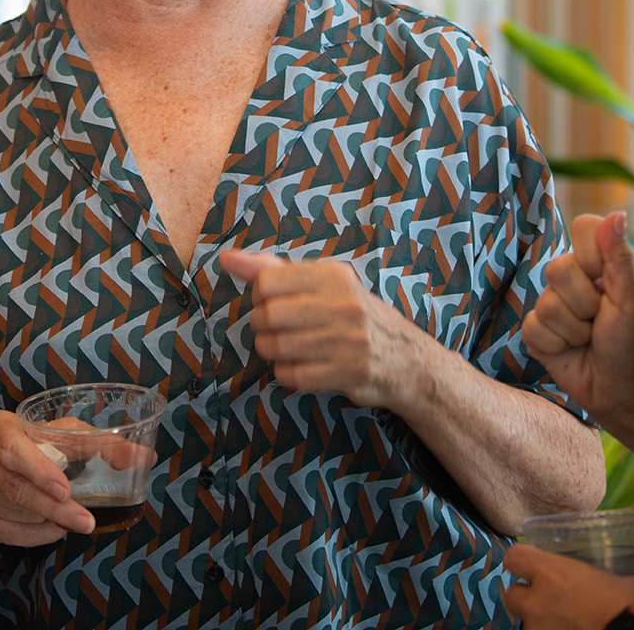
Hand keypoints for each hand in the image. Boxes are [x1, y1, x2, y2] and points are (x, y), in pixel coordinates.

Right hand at [0, 410, 96, 544]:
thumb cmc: (23, 445)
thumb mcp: (49, 431)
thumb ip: (92, 440)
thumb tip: (140, 456)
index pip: (13, 449)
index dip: (38, 470)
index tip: (64, 490)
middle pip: (18, 491)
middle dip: (56, 509)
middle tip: (86, 521)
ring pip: (18, 516)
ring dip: (51, 521)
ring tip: (76, 520)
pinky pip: (11, 535)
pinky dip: (38, 535)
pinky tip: (54, 529)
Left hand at [220, 245, 429, 409]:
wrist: (407, 359)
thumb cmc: (354, 315)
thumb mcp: (323, 283)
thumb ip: (273, 270)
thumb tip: (227, 258)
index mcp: (334, 275)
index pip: (267, 282)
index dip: (259, 296)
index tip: (271, 302)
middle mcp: (343, 304)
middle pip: (267, 316)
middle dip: (261, 326)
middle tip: (275, 329)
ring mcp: (348, 340)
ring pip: (276, 347)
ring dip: (272, 351)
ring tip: (286, 347)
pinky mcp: (348, 372)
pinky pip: (291, 375)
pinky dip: (287, 373)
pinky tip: (300, 366)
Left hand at [503, 545, 633, 627]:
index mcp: (552, 573)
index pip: (514, 558)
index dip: (524, 560)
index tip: (537, 564)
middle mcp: (539, 603)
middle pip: (511, 596)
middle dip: (526, 598)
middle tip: (549, 600)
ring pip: (526, 626)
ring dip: (540, 623)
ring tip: (565, 621)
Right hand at [521, 212, 633, 456]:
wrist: (624, 395)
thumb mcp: (633, 303)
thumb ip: (619, 258)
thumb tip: (617, 214)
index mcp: (606, 262)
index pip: (583, 228)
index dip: (591, 256)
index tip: (607, 283)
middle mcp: (577, 278)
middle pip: (557, 268)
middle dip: (584, 304)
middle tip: (601, 321)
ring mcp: (554, 303)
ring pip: (545, 303)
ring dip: (573, 330)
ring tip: (589, 340)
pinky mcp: (538, 330)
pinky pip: (530, 327)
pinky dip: (555, 345)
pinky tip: (572, 351)